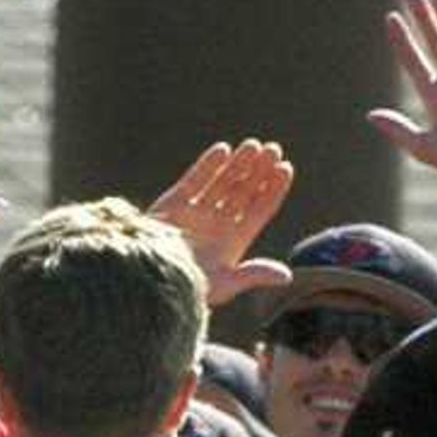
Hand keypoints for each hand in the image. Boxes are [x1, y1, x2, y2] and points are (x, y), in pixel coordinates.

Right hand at [148, 140, 296, 307]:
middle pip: (245, 191)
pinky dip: (208, 165)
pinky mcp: (175, 203)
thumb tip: (287, 276)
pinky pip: (195, 179)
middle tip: (273, 150)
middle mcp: (219, 224)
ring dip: (238, 163)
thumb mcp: (226, 284)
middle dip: (259, 170)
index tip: (285, 169)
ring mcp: (197, 211)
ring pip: (223, 181)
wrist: (149, 283)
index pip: (260, 209)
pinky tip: (224, 151)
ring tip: (253, 146)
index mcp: (236, 241)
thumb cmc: (189, 290)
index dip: (273, 189)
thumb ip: (255, 274)